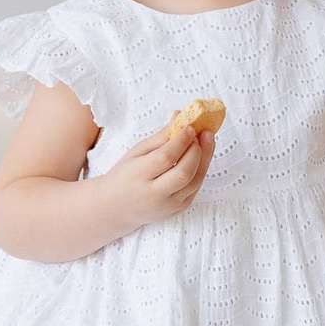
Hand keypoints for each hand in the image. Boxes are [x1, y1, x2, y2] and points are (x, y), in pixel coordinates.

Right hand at [98, 125, 214, 230]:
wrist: (116, 208)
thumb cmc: (125, 175)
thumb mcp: (136, 153)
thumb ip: (160, 137)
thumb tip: (180, 116)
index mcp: (138, 176)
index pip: (165, 157)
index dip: (181, 141)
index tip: (190, 126)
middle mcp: (154, 194)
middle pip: (184, 171)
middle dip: (197, 149)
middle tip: (203, 132)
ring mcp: (169, 205)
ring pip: (195, 181)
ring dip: (205, 158)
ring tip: (208, 140)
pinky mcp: (179, 209)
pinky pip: (196, 187)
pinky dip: (201, 169)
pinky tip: (201, 156)